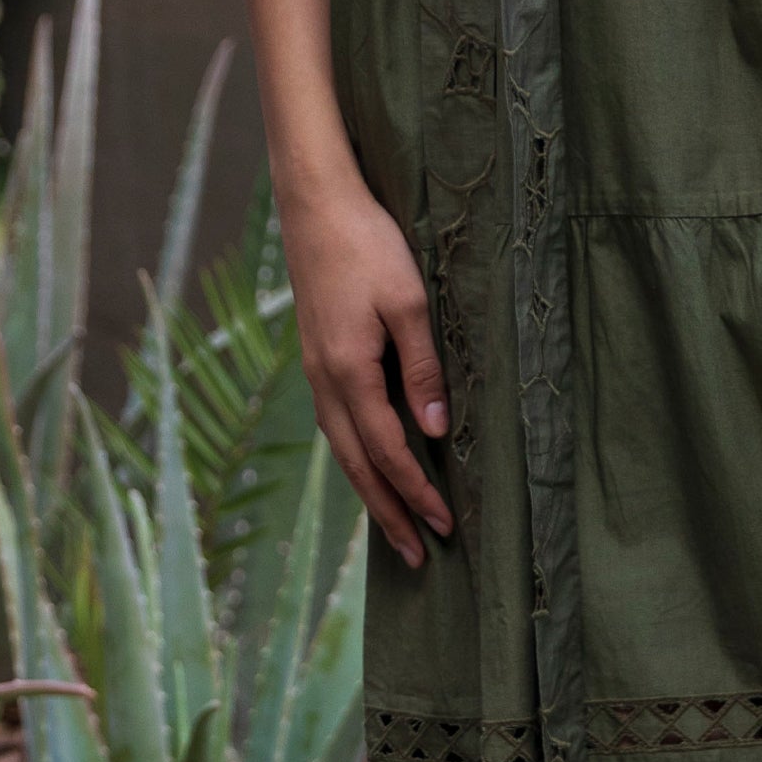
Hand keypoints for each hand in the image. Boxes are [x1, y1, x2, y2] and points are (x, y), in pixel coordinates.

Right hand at [279, 170, 454, 566]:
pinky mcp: (318, 357)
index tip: (445, 526)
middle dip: (389, 513)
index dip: (417, 492)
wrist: (317, 204)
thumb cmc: (368, 245)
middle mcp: (325, 382)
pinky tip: (371, 465)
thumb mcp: (407, 301)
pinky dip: (358, 457)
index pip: (389, 450)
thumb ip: (421, 366)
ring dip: (372, 491)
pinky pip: (338, 425)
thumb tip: (434, 430)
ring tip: (396, 528)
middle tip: (419, 556)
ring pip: (344, 450)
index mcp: (348, 373)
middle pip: (359, 465)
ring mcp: (316, 371)